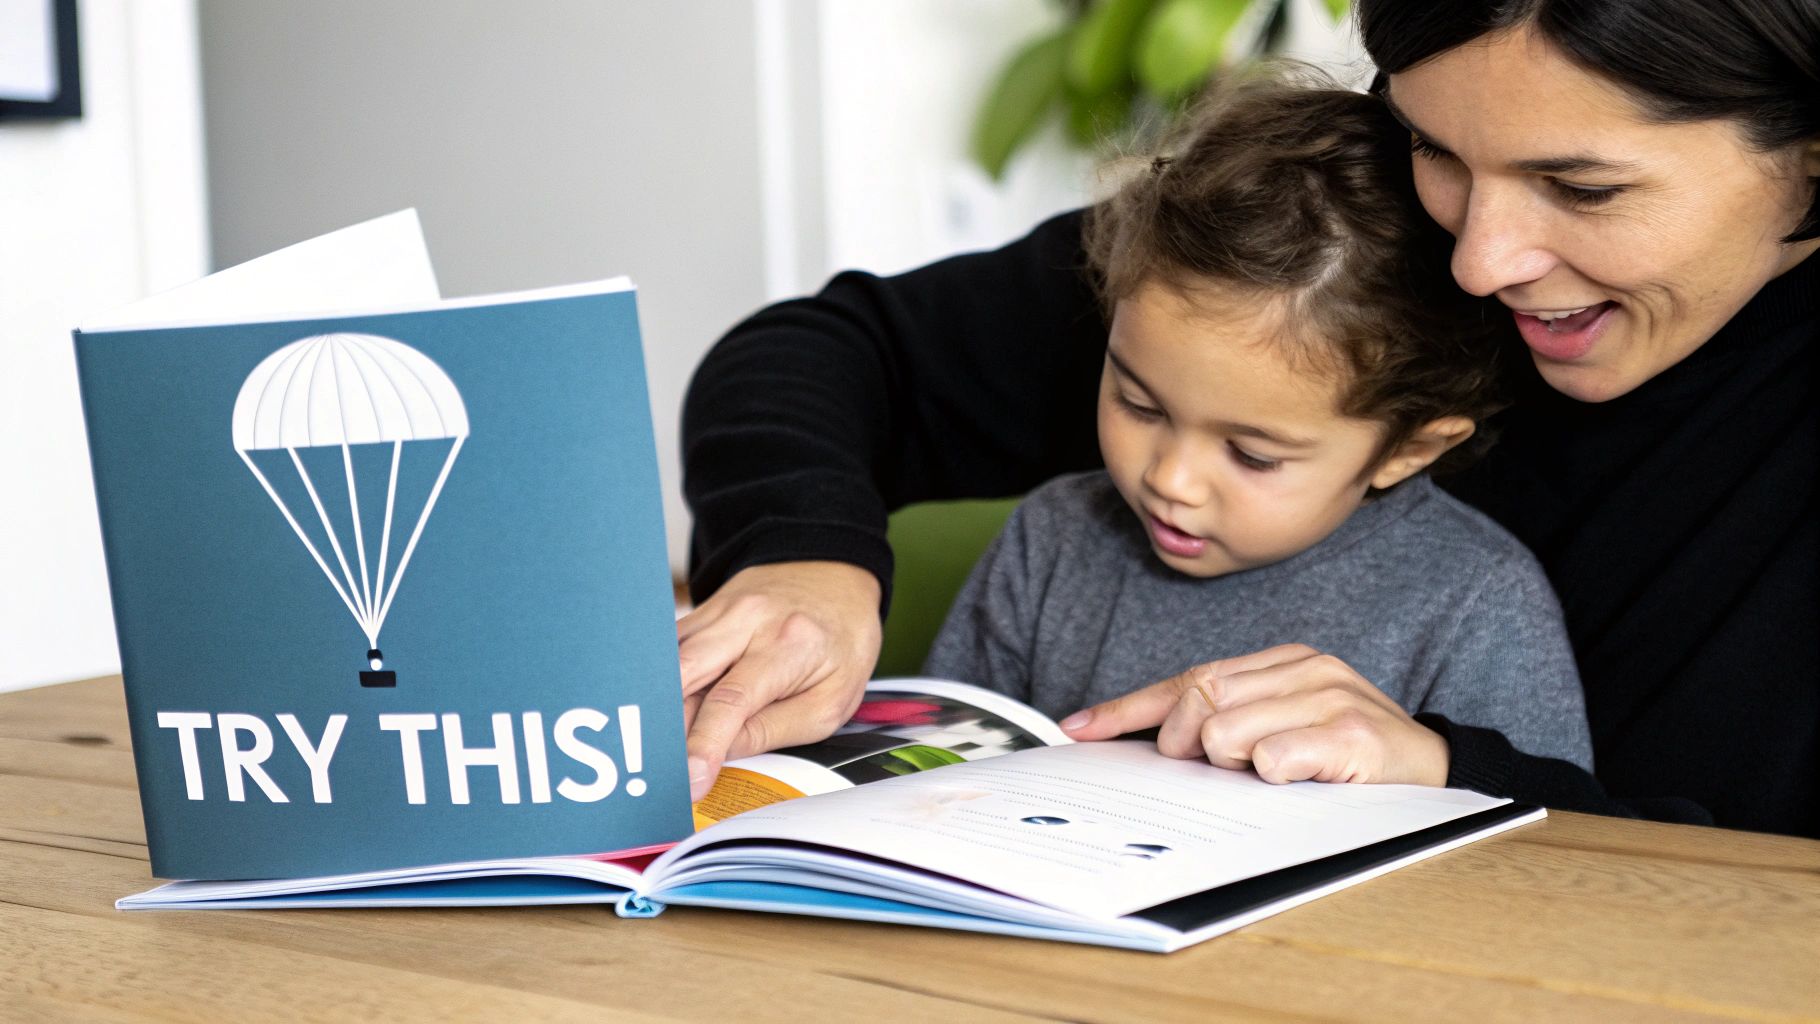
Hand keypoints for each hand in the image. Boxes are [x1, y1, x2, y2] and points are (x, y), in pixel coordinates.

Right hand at [676, 561, 882, 799]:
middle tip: (658, 768)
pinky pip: (671, 652)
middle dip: (665, 726)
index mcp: (790, 644)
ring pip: (670, 663)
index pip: (733, 700)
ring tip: (656, 747)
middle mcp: (748, 620)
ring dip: (659, 707)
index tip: (690, 779)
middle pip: (686, 674)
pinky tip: (660, 713)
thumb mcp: (832, 699)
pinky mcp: (701, 613)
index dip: (706, 744)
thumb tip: (723, 753)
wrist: (832, 579)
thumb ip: (776, 729)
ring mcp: (719, 612)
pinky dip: (662, 684)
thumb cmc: (840, 641)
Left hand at [1059, 644, 1449, 785]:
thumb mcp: (1286, 729)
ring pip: (1224, 732)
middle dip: (1184, 744)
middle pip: (1197, 699)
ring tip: (1274, 773)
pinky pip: (1272, 757)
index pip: (1187, 678)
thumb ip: (1229, 724)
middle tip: (1213, 770)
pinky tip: (1296, 778)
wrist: (1439, 774)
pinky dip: (1271, 775)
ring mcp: (1330, 697)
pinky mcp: (1353, 735)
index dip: (1128, 707)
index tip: (1079, 729)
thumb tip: (1156, 745)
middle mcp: (1304, 668)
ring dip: (1234, 766)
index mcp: (1282, 662)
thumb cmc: (1352, 759)